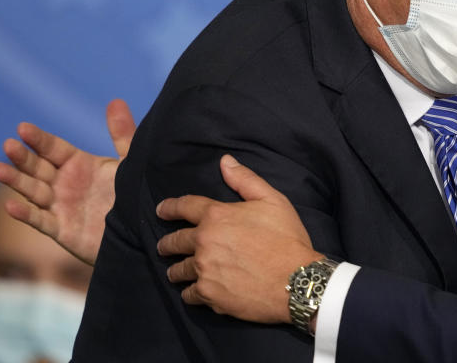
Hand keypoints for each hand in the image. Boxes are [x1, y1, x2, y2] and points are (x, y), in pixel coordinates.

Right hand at [0, 99, 134, 264]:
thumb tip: (116, 101)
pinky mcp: (63, 230)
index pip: (53, 148)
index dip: (39, 139)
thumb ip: (122, 134)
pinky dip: (26, 214)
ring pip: (34, 191)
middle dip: (23, 157)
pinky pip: (41, 221)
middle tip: (9, 145)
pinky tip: (11, 205)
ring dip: (17, 181)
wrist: (142, 230)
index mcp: (79, 164)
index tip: (23, 127)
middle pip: (38, 167)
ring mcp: (61, 207)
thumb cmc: (133, 194)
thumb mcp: (129, 162)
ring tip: (0, 169)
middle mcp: (65, 184)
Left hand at [156, 154, 321, 323]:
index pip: (184, 206)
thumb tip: (225, 161)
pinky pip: (189, 294)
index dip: (170, 207)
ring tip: (177, 272)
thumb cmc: (286, 238)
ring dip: (177, 270)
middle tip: (164, 247)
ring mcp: (204, 270)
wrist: (295, 279)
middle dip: (167, 243)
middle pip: (174, 241)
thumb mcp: (272, 200)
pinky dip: (191, 292)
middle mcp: (204, 242)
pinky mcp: (208, 295)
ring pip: (178, 271)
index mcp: (217, 216)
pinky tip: (195, 292)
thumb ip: (245, 179)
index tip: (161, 210)